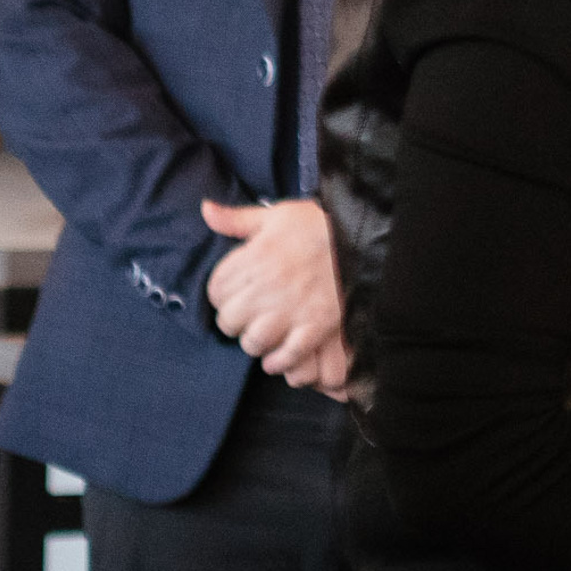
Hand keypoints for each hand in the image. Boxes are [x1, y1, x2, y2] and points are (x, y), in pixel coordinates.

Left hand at [201, 199, 346, 393]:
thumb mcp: (277, 215)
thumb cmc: (319, 225)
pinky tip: (278, 357)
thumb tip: (205, 209)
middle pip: (230, 320)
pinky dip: (279, 361)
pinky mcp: (317, 325)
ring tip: (265, 335)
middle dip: (236, 320)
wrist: (365, 237)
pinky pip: (287, 355)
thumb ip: (237, 218)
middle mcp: (269, 285)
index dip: (223, 295)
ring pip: (254, 341)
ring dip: (255, 342)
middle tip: (250, 316)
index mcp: (255, 258)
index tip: (236, 294)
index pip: (216, 290)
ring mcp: (293, 308)